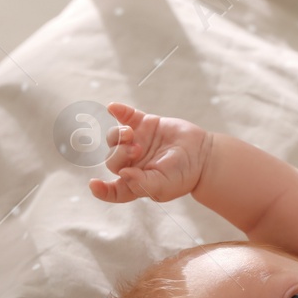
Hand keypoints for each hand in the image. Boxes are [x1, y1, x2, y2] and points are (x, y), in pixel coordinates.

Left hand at [87, 103, 211, 203]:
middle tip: (137, 149)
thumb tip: (123, 174)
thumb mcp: (165, 185)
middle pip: (112, 159)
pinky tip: (114, 108)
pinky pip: (125, 116)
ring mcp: (136, 142)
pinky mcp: (143, 124)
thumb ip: (143, 184)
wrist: (203, 155)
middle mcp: (132, 163)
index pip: (114, 190)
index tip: (94, 183)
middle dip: (119, 154)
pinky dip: (118, 111)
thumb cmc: (185, 174)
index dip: (101, 189)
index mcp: (135, 182)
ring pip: (114, 138)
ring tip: (131, 134)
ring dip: (117, 135)